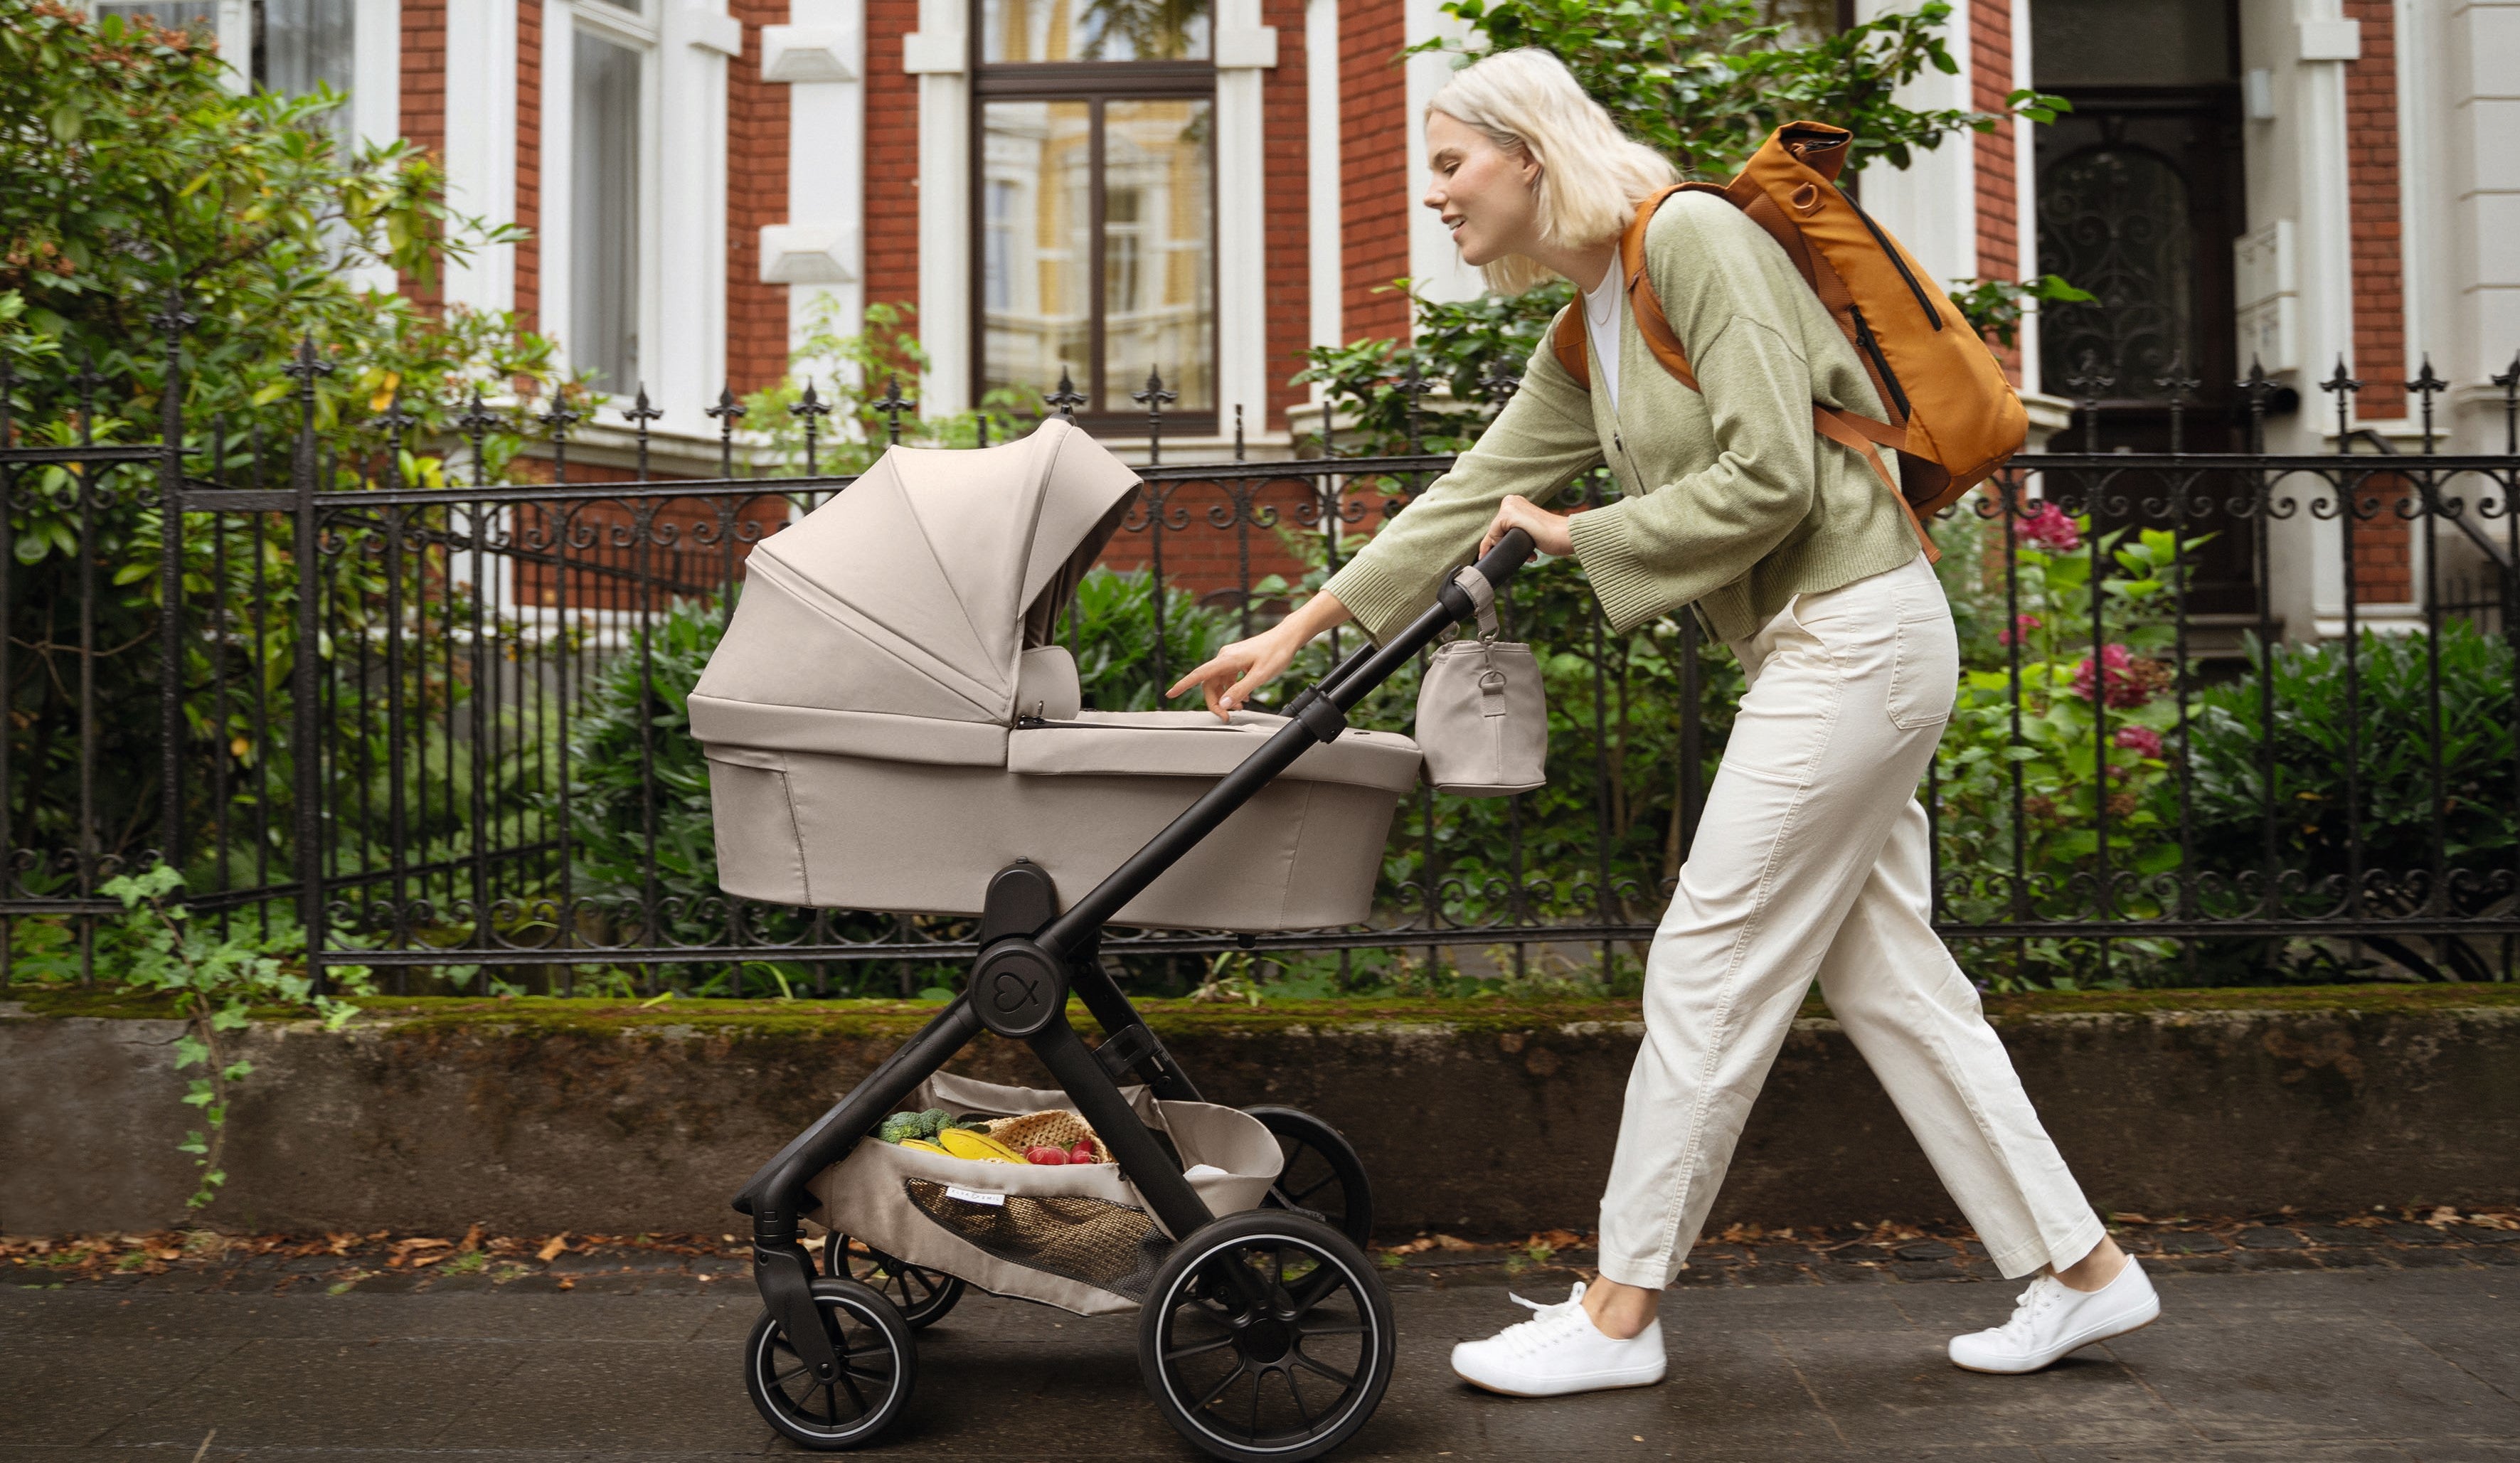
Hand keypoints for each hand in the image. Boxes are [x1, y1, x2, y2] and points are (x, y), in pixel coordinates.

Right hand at [1167, 628, 1301, 719]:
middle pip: (1209, 683)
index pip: (1199, 674)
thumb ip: (1240, 690)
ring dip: (1226, 697)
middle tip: (1227, 716)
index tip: (1171, 693)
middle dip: (1215, 701)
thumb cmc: (1276, 652)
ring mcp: (1231, 659)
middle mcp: (1225, 657)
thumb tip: (1223, 703)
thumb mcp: (1260, 676)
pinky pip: (1228, 678)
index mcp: (1227, 659)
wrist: (1287, 638)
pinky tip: (1244, 697)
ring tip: (1240, 707)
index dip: (1183, 685)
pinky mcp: (1237, 661)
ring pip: (1219, 682)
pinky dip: (1232, 690)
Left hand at [1480, 495, 1574, 557]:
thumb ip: (1516, 531)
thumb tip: (1500, 544)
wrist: (1566, 535)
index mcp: (1515, 503)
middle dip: (1504, 546)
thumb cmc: (1552, 536)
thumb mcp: (1528, 530)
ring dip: (1508, 548)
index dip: (1497, 544)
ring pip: (1494, 535)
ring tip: (1531, 553)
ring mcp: (1509, 506)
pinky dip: (1505, 546)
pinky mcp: (1508, 514)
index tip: (1498, 555)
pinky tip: (1528, 550)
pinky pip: (1494, 535)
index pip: (1497, 527)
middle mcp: (1510, 501)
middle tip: (1528, 555)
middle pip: (1494, 531)